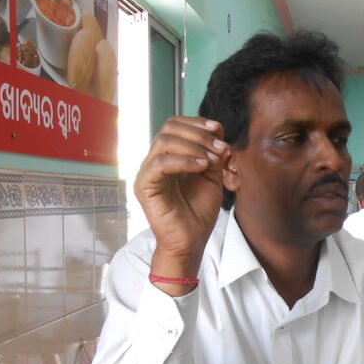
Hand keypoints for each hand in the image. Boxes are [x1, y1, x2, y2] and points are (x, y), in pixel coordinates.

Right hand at [135, 118, 227, 283]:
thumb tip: (218, 132)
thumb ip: (213, 154)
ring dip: (193, 146)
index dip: (196, 123)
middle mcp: (155, 160)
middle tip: (219, 147)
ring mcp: (147, 172)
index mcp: (169, 156)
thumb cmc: (199, 212)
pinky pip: (159, 163)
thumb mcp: (212, 177)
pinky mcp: (144, 186)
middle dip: (198, 134)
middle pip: (169, 128)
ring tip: (211, 160)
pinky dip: (183, 161)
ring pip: (163, 142)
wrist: (191, 240)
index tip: (217, 129)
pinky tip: (201, 167)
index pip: (175, 125)